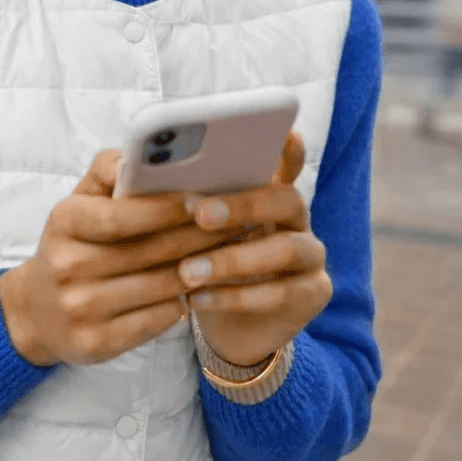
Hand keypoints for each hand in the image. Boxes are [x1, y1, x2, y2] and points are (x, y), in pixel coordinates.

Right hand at [0, 149, 232, 366]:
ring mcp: (80, 308)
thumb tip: (140, 155)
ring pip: (160, 287)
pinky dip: (184, 303)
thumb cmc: (72, 243)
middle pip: (148, 252)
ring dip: (201, 269)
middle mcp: (68, 266)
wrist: (37, 311)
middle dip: (198, 235)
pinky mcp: (95, 344)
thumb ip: (108, 170)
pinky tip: (202, 288)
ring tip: (231, 252)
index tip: (203, 198)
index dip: (165, 208)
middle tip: (237, 222)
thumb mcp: (79, 201)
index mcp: (64, 222)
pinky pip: (157, 320)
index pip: (121, 216)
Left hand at [177, 132, 332, 367]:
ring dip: (233, 259)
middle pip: (287, 200)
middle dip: (243, 205)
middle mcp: (298, 218)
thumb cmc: (206, 261)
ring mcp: (312, 256)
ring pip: (285, 249)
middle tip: (200, 214)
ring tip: (187, 270)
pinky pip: (280, 293)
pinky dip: (234, 296)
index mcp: (271, 192)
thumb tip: (147, 174)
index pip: (285, 162)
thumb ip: (190, 201)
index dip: (287, 150)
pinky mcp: (314, 294)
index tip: (283, 134)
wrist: (231, 326)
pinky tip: (197, 298)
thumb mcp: (196, 231)